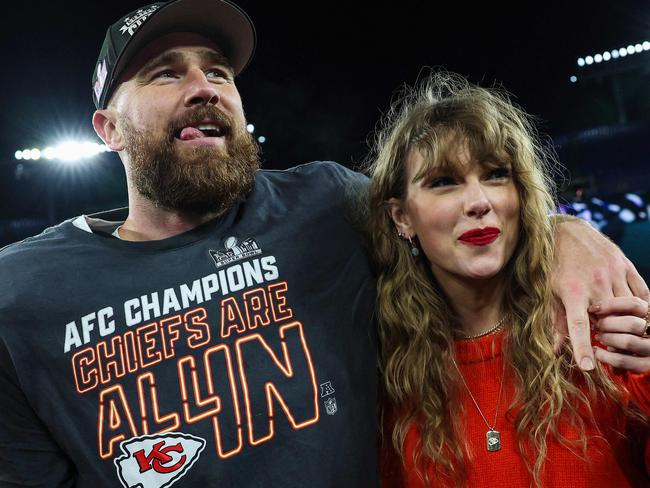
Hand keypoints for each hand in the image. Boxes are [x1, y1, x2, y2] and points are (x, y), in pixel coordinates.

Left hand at [551, 217, 648, 370]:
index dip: (582, 348)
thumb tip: (557, 352)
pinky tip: (635, 313)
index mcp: (572, 291)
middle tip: (606, 340)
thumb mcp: (549, 292)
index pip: (578, 326)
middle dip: (610, 335)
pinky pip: (642, 292)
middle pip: (611, 320)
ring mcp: (614, 273)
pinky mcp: (626, 265)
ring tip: (619, 327)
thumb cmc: (554, 265)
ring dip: (626, 322)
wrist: (566, 231)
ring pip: (630, 308)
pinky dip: (641, 306)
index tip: (588, 368)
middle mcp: (595, 282)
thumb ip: (556, 322)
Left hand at [589, 297, 649, 372]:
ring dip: (607, 338)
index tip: (593, 308)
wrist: (645, 356)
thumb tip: (595, 309)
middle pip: (631, 323)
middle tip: (597, 325)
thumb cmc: (631, 330)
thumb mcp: (631, 317)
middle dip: (608, 324)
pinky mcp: (646, 365)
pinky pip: (623, 361)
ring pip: (628, 342)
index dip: (611, 305)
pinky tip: (597, 352)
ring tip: (599, 336)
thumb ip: (621, 311)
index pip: (634, 304)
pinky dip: (605, 356)